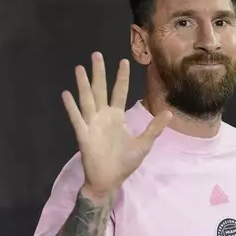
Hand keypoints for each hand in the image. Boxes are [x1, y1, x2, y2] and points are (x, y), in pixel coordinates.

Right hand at [62, 52, 171, 197]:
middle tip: (96, 54)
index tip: (123, 60)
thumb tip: (169, 113)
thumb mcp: (144, 144)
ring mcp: (92, 125)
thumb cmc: (125, 163)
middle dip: (99, 73)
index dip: (121, 77)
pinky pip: (77, 119)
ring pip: (87, 100)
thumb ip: (154, 128)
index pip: (119, 92)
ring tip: (80, 68)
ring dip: (83, 85)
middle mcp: (103, 117)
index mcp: (117, 117)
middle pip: (100, 90)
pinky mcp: (84, 135)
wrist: (110, 180)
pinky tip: (66, 94)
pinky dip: (71, 107)